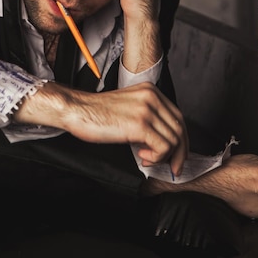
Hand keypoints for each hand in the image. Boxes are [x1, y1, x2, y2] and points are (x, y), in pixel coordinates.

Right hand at [14, 80, 188, 176]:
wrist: (77, 110)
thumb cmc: (97, 112)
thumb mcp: (129, 107)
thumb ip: (147, 116)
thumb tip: (163, 139)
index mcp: (151, 91)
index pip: (177, 117)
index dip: (181, 139)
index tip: (177, 154)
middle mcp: (152, 97)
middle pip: (179, 128)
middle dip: (179, 152)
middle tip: (173, 166)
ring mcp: (146, 110)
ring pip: (173, 139)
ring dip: (162, 156)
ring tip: (146, 158)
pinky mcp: (140, 125)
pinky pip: (163, 147)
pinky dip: (156, 157)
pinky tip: (142, 157)